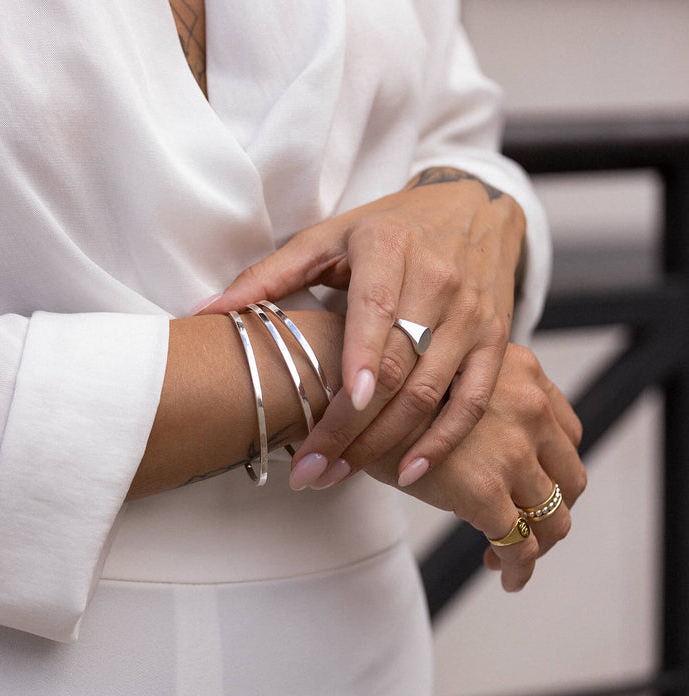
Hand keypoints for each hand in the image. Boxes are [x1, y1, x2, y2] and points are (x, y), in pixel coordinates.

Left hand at [200, 167, 525, 488]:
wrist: (473, 209)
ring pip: (432, 392)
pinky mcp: (496, 342)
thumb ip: (271, 273)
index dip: (362, 356)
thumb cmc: (391, 227)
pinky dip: (444, 440)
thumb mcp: (329, 236)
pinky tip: (409, 472)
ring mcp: (472, 316)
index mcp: (391, 247)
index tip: (346, 403)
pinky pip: (474, 400)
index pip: (378, 308)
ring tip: (340, 476)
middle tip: (310, 470)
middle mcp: (439, 282)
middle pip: (398, 365)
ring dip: (387, 443)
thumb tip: (208, 311)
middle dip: (353, 425)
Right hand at [368, 343, 585, 590]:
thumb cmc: (388, 383)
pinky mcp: (485, 491)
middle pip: (569, 478)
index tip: (532, 489)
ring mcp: (512, 451)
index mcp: (524, 374)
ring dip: (538, 543)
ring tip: (510, 557)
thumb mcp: (449, 374)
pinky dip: (517, 568)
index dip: (553, 468)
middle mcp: (530, 408)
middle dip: (553, 511)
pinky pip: (519, 545)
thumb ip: (480, 397)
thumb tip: (483, 435)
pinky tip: (504, 576)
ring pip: (553, 517)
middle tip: (528, 529)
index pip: (566, 434)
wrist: (351, 391)